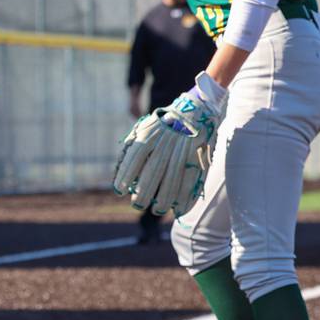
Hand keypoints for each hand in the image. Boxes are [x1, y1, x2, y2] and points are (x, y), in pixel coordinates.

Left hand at [112, 72, 225, 216]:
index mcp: (150, 133)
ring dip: (166, 198)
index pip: (136, 156)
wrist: (195, 109)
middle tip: (137, 205)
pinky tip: (180, 209)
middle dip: (145, 191)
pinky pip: (194, 179)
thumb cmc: (163, 124)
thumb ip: (132, 147)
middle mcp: (167, 141)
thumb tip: (120, 172)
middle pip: (154, 170)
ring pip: (174, 178)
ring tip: (158, 211)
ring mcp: (185, 149)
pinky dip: (188, 197)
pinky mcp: (200, 156)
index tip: (120, 190)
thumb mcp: (144, 128)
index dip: (126, 174)